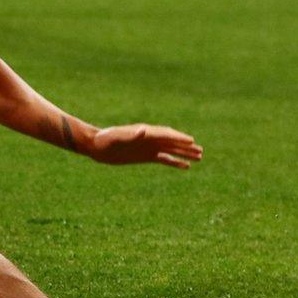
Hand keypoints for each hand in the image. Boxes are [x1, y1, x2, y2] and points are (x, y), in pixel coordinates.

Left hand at [86, 123, 202, 168]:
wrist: (96, 146)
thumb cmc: (105, 139)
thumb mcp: (116, 137)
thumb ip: (130, 135)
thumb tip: (144, 131)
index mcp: (145, 132)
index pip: (165, 134)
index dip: (178, 138)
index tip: (191, 142)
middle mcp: (150, 138)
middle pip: (172, 141)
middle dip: (186, 146)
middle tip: (201, 151)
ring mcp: (149, 147)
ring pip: (171, 150)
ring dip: (185, 153)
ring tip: (199, 157)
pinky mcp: (146, 156)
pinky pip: (164, 159)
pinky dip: (175, 162)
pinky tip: (186, 166)